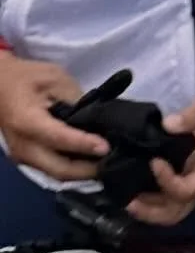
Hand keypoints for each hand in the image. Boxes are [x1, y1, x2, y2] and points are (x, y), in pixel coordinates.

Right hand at [0, 53, 111, 182]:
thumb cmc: (26, 78)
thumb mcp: (55, 78)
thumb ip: (75, 99)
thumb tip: (96, 120)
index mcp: (26, 121)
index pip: (59, 138)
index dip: (85, 144)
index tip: (107, 147)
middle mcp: (23, 146)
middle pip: (60, 169)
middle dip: (89, 170)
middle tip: (114, 162)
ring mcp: (22, 156)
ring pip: (57, 174)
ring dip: (82, 172)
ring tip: (107, 162)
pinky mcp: (26, 159)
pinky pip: (51, 169)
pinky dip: (72, 168)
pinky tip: (90, 160)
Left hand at [126, 83, 194, 227]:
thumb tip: (167, 125)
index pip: (188, 190)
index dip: (167, 182)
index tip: (154, 161)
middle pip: (177, 211)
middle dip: (152, 211)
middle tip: (129, 200)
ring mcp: (193, 177)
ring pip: (170, 208)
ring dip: (148, 208)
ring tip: (126, 196)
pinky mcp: (185, 171)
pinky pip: (167, 194)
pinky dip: (150, 195)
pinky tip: (133, 183)